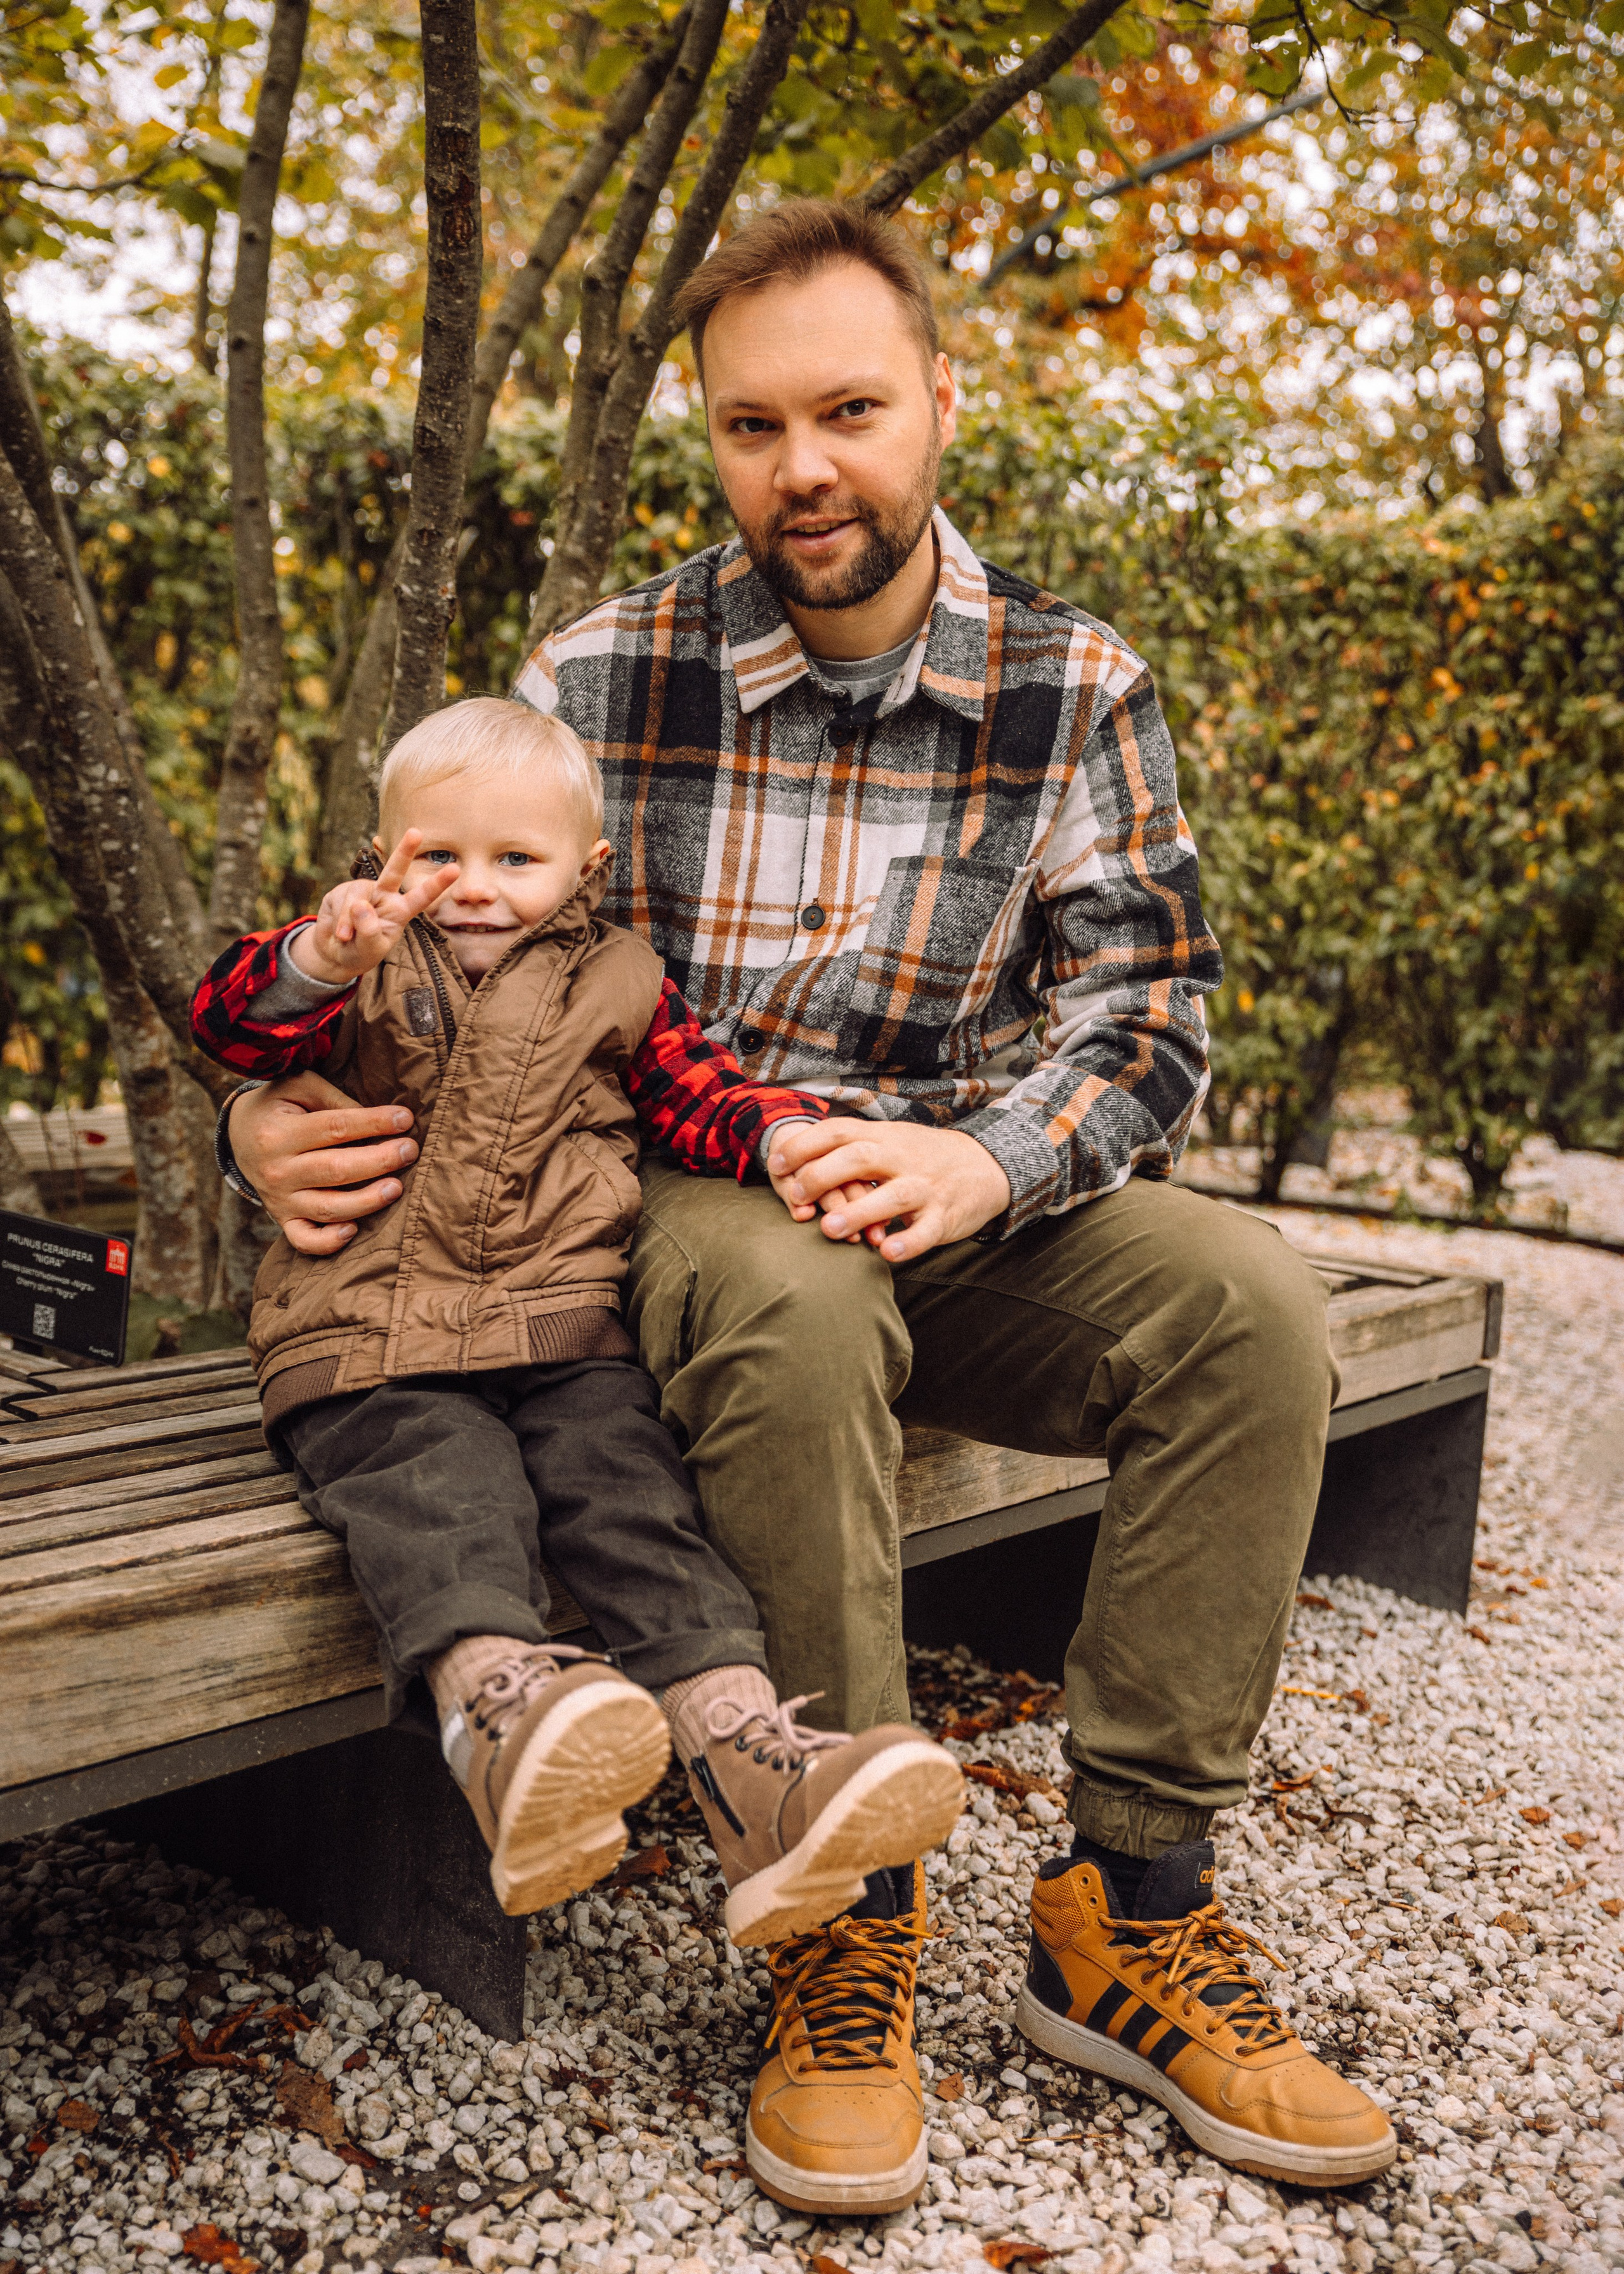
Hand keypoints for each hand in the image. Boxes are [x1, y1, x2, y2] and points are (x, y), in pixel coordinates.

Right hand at [228, 1071, 418, 1255]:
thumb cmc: (280, 1106)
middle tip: (410, 1151)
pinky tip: (354, 1230)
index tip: (406, 1118)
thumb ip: (336, 1100)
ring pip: (328, 1207)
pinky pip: (305, 1240)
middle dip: (379, 1161)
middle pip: (336, 1170)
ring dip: (366, 1201)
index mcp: (279, 1132)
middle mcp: (277, 1170)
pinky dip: (329, 1242)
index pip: (335, 1128)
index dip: (374, 1123)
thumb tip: (379, 1120)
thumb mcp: (299, 1087)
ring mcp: (280, 1199)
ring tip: (397, 1187)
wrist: (238, 1136)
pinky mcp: (284, 1219)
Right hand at [291, 829, 456, 985]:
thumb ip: (369, 931)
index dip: (437, 884)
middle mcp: (384, 896)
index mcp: (400, 911)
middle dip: (404, 851)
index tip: (455, 869)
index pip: (421, 897)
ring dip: (349, 921)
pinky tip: (337, 931)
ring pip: (357, 897)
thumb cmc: (360, 952)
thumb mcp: (370, 949)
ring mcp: (363, 892)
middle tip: (416, 832)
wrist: (335, 953)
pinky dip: (338, 921)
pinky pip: (340, 902)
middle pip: (394, 871)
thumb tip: (361, 904)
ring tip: (345, 938)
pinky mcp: (341, 892)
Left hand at [765, 1117, 1010, 1262]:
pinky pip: (926, 1230)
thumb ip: (849, 1148)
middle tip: (796, 1196)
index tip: (776, 1164)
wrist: (984, 1166)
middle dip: (824, 1175)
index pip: (840, 1132)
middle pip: (861, 1157)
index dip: (805, 1145)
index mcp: (885, 1138)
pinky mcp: (945, 1216)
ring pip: (892, 1196)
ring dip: (860, 1212)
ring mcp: (926, 1187)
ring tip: (829, 1229)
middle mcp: (903, 1158)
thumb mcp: (889, 1141)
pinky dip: (908, 1242)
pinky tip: (886, 1252)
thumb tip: (794, 1160)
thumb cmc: (921, 1158)